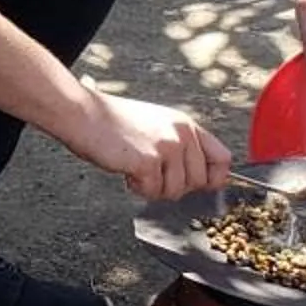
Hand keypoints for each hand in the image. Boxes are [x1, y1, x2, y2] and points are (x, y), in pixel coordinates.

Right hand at [79, 90, 234, 201]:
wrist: (83, 114)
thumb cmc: (111, 121)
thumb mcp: (156, 125)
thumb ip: (179, 146)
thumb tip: (198, 178)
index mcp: (185, 124)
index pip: (222, 159)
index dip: (213, 179)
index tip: (198, 185)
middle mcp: (181, 134)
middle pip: (197, 182)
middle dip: (173, 186)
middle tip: (151, 174)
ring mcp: (166, 147)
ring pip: (175, 191)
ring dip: (153, 188)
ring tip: (135, 168)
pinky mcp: (148, 161)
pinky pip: (152, 191)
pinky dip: (137, 187)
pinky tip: (126, 170)